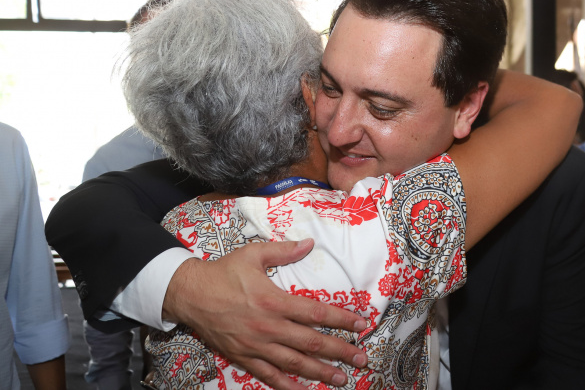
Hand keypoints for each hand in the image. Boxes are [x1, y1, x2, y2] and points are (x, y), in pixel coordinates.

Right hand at [163, 240, 368, 388]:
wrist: (189, 294)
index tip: (360, 324)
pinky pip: (268, 376)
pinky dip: (287, 386)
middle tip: (361, 359)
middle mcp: (268, 327)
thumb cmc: (223, 273)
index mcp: (274, 301)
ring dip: (320, 372)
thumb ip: (284, 251)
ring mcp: (256, 346)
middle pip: (311, 342)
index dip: (341, 319)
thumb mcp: (253, 254)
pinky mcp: (243, 357)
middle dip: (340, 351)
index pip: (316, 313)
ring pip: (294, 363)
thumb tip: (309, 243)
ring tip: (341, 379)